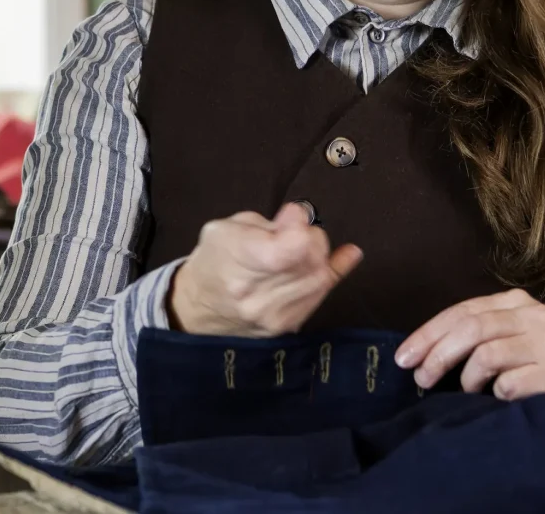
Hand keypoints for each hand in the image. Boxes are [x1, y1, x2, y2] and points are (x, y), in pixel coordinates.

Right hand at [169, 203, 362, 336]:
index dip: (300, 227)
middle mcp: (259, 296)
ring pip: (321, 278)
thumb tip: (300, 217)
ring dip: (318, 257)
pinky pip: (323, 295)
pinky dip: (333, 271)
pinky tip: (348, 255)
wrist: (196, 310)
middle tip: (294, 235)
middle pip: (311, 260)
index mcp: (240, 263)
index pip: (291, 248)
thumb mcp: (227, 228)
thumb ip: (267, 222)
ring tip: (299, 250)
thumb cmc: (212, 261)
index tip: (290, 219)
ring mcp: (276, 316)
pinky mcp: (289, 327)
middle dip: (311, 239)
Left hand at [394, 289, 544, 401]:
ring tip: (468, 390)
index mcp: (514, 300)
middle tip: (422, 378)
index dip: (428, 334)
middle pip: (472, 329)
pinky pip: (508, 385)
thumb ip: (467, 334)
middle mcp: (533, 315)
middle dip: (438, 354)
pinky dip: (494, 394)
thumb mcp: (499, 335)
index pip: (462, 311)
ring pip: (486, 355)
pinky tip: (498, 397)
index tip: (404, 358)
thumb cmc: (526, 358)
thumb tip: (416, 355)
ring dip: (467, 379)